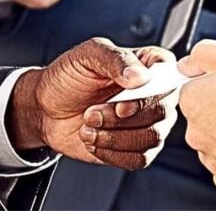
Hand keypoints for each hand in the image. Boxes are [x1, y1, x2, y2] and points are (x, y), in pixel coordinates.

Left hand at [9, 38, 177, 170]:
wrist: (47, 108)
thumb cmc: (68, 77)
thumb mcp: (86, 56)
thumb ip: (114, 59)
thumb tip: (140, 76)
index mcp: (148, 65)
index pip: (169, 74)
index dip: (150, 91)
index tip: (123, 98)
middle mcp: (154, 94)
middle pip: (161, 112)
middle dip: (121, 117)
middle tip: (91, 112)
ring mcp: (147, 123)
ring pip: (151, 138)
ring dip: (114, 136)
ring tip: (88, 125)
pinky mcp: (136, 147)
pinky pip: (139, 159)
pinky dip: (112, 152)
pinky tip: (94, 140)